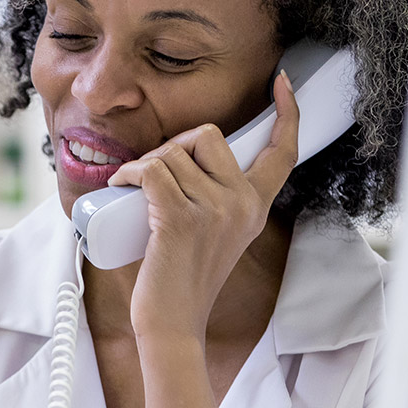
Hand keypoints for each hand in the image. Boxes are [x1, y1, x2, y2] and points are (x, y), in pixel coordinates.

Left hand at [106, 71, 300, 341]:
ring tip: (135, 194)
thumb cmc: (183, 280)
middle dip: (174, 146)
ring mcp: (214, 211)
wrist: (174, 323)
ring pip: (171, 153)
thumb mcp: (216, 234)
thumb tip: (183, 158)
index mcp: (255, 207)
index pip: (283, 151)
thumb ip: (216, 199)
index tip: (281, 84)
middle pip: (207, 135)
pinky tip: (120, 186)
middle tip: (155, 177)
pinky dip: (128, 172)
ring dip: (144, 165)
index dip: (287, 113)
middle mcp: (242, 205)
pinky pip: (151, 170)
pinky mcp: (181, 219)